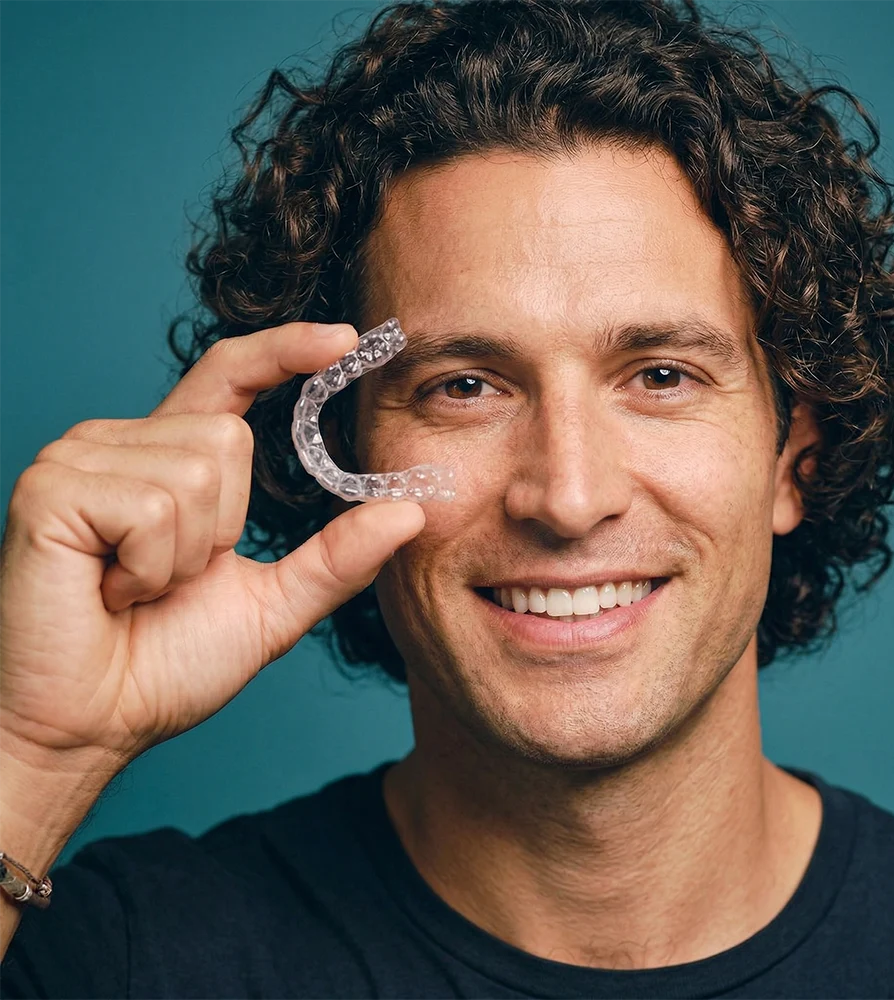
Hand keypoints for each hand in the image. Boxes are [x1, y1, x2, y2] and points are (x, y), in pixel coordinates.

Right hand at [0, 321, 423, 772]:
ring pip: (199, 470)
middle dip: (223, 527)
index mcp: (171, 460)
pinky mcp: (50, 487)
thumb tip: (410, 511)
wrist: (88, 725)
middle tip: (169, 579)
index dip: (285, 350)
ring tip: (134, 588)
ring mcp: (80, 458)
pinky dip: (149, 568)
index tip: (347, 339)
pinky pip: (153, 506)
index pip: (231, 378)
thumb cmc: (165, 666)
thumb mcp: (273, 606)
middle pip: (232, 436)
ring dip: (184, 555)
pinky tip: (108, 591)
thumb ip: (337, 557)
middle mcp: (123, 442)